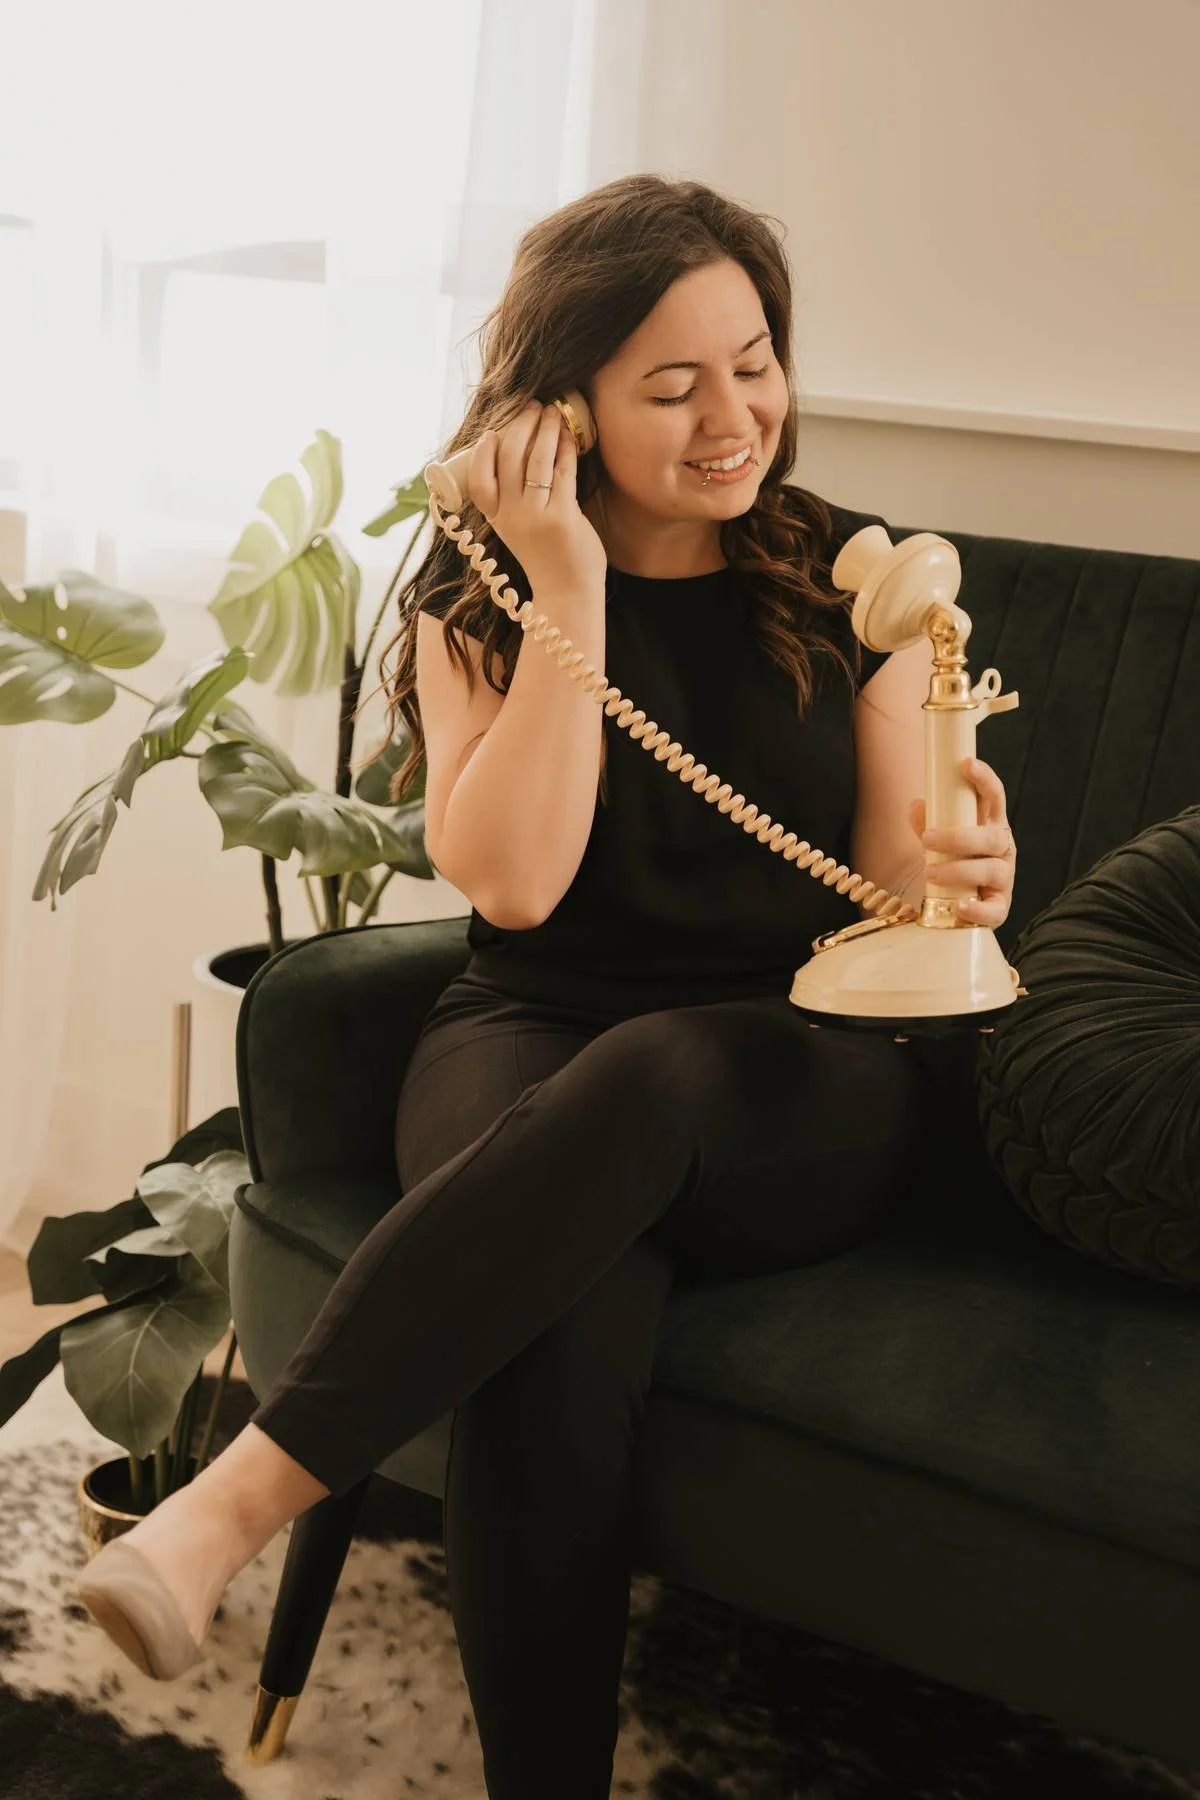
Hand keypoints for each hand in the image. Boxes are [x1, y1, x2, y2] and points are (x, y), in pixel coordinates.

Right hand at [470, 399, 607, 597]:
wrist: (568, 592)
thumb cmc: (545, 556)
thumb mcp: (516, 529)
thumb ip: (512, 499)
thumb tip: (517, 453)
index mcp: (496, 519)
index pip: (478, 480)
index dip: (482, 453)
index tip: (492, 433)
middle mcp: (511, 516)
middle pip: (508, 458)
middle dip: (521, 425)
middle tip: (532, 406)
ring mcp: (536, 517)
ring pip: (536, 460)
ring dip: (544, 429)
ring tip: (552, 410)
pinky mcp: (563, 517)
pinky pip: (562, 472)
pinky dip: (565, 449)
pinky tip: (568, 435)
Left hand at [907, 756, 1015, 928]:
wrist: (956, 899)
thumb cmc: (951, 860)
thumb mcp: (937, 838)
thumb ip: (926, 822)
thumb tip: (916, 806)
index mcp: (990, 824)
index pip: (994, 796)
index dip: (984, 778)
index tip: (966, 763)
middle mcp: (1002, 848)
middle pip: (991, 837)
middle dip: (958, 837)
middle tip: (927, 839)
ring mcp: (1004, 877)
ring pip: (991, 870)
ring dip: (958, 870)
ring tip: (930, 872)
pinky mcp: (1000, 906)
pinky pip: (994, 910)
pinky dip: (977, 909)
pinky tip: (959, 906)